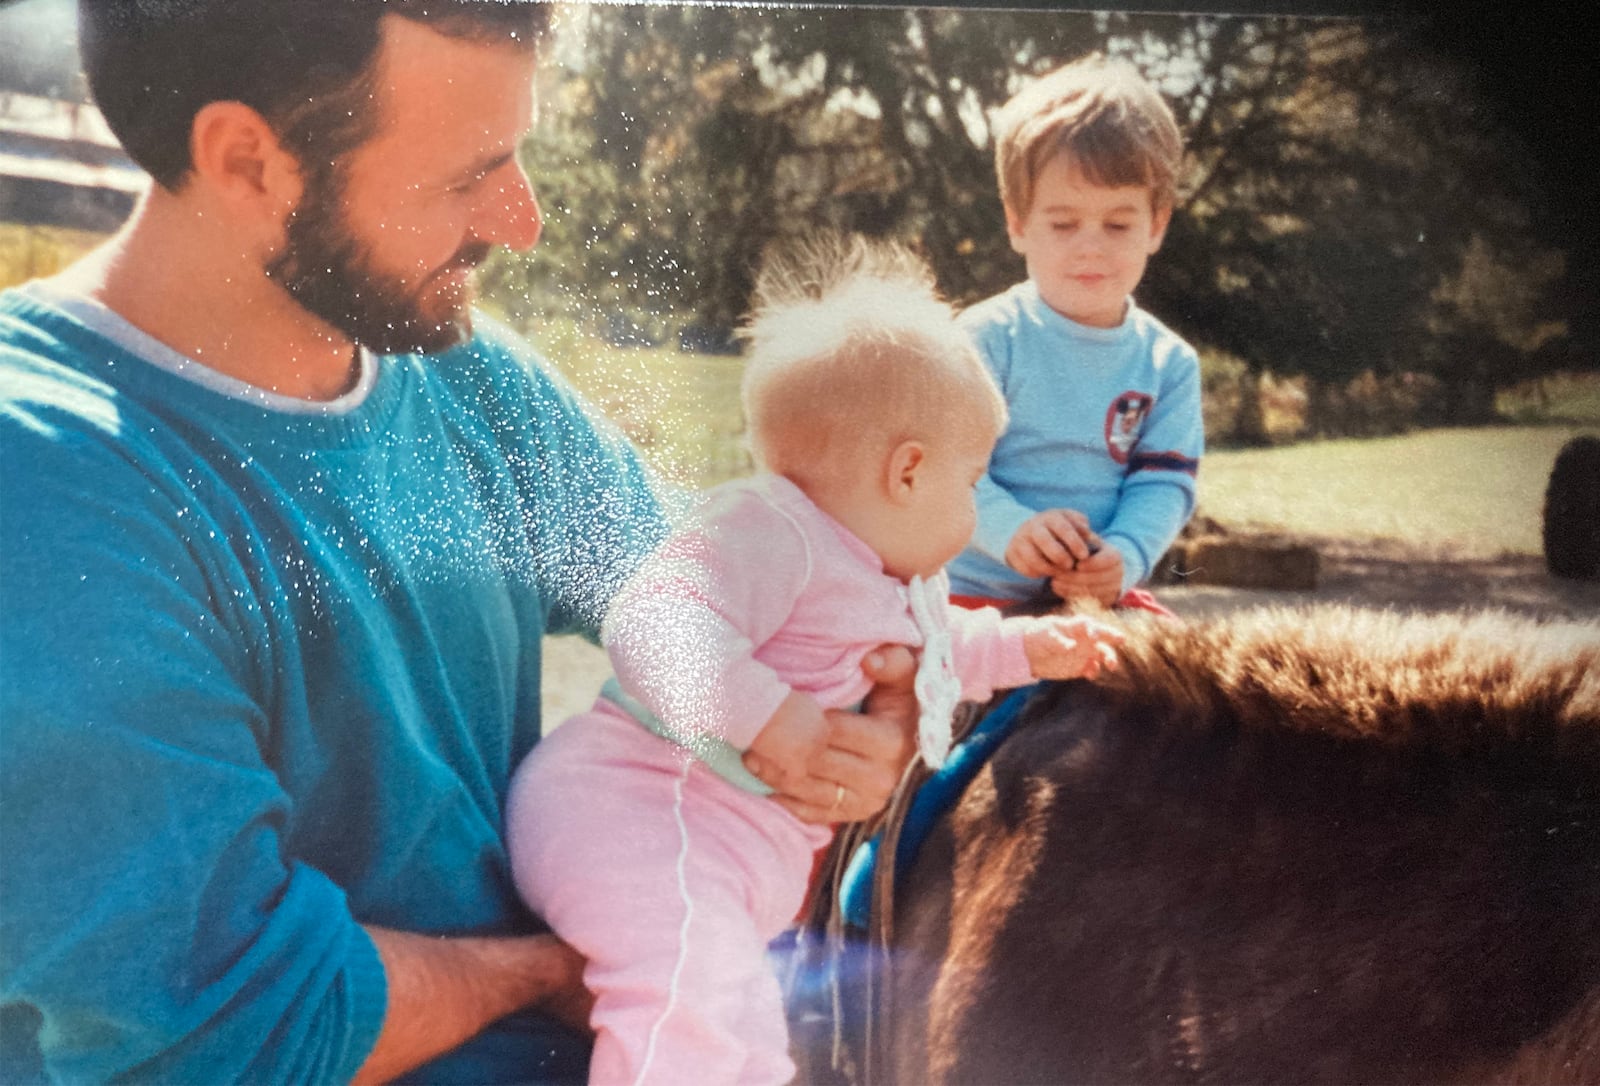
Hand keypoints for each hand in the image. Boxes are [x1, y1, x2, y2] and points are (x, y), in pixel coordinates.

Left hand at [743, 645, 917, 823]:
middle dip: (782, 748)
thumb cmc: (897, 697)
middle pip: (816, 763)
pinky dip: (785, 800)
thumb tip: (870, 661)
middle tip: (752, 733)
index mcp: (892, 742)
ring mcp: (868, 801)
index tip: (779, 706)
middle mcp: (882, 778)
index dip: (803, 719)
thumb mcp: (902, 673)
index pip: (832, 731)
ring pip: (809, 791)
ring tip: (750, 756)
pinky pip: (812, 813)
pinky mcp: (854, 815)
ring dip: (775, 775)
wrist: (911, 735)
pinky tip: (766, 782)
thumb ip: (892, 661)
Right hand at [1005, 509, 1094, 577]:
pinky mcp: (1012, 553)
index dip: (1075, 542)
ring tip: (1058, 572)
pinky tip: (1046, 572)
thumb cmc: (1056, 529)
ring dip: (1049, 568)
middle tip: (1070, 566)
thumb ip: (1081, 527)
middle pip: (1045, 542)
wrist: (1025, 529)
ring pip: (1033, 558)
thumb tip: (1089, 535)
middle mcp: (1033, 526)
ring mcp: (1020, 540)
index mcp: (1050, 517)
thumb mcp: (1069, 521)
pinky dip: (1037, 573)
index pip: (1063, 528)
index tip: (1084, 555)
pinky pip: (1025, 568)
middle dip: (1060, 556)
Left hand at [1022, 614, 1124, 679]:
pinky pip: (1092, 669)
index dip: (1094, 628)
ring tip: (1111, 665)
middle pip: (1102, 636)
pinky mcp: (1081, 667)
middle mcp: (1083, 638)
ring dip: (1109, 658)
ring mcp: (1083, 652)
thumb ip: (1058, 640)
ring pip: (1102, 653)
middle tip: (1122, 639)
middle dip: (1113, 636)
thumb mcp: (1044, 636)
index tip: (1095, 636)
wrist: (1029, 653)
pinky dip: (1094, 671)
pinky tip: (1090, 674)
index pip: (1089, 624)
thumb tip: (1071, 646)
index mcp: (1074, 626)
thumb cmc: (1037, 636)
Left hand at [1049, 543, 1124, 606]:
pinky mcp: (1105, 601)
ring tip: (1054, 581)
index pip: (1107, 560)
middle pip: (1097, 578)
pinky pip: (1088, 600)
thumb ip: (1081, 539)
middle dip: (1075, 577)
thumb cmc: (1090, 551)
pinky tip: (1058, 589)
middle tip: (1057, 573)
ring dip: (1071, 587)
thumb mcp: (1088, 541)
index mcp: (1115, 556)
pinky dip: (1072, 595)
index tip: (1077, 565)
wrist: (1103, 567)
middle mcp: (1118, 574)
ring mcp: (1113, 589)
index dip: (1092, 564)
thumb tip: (1072, 536)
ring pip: (1091, 591)